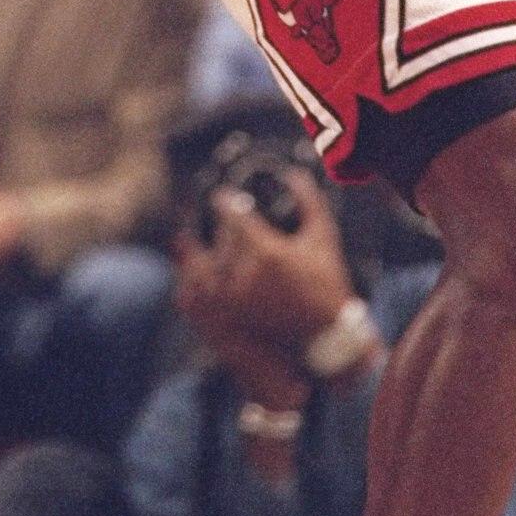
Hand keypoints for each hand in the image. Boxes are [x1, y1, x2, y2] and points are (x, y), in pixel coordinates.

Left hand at [175, 173, 351, 372]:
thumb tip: (295, 174)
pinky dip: (188, 284)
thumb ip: (309, 202)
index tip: (221, 198)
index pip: (232, 215)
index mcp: (266, 251)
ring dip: (194, 253)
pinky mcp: (224, 323)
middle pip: (219, 240)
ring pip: (200, 267)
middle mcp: (243, 275)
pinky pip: (193, 299)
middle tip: (222, 225)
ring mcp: (230, 301)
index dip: (223, 203)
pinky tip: (188, 275)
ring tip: (189, 242)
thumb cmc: (327, 288)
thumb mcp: (323, 240)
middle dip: (221, 229)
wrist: (326, 341)